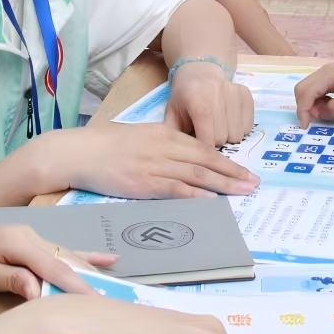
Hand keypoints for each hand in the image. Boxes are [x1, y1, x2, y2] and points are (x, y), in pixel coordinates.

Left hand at [0, 224, 113, 299]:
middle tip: (112, 301)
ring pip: (65, 256)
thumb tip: (39, 289)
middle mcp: (28, 235)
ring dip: (89, 271)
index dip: (75, 285)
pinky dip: (81, 257)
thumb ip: (9, 279)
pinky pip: (58, 253)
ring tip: (116, 284)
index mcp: (16, 241)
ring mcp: (29, 237)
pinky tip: (107, 259)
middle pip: (65, 259)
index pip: (53, 266)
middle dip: (89, 279)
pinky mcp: (26, 245)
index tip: (95, 303)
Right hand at [58, 124, 258, 199]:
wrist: (78, 152)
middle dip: (233, 173)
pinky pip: (175, 188)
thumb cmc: (105, 147)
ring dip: (223, 184)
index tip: (245, 171)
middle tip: (254, 183)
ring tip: (242, 192)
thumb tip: (184, 162)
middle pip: (206, 160)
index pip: (203, 148)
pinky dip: (196, 194)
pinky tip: (212, 200)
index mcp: (165, 134)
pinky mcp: (143, 182)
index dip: (227, 161)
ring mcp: (154, 164)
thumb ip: (163, 147)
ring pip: (196, 174)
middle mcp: (164, 146)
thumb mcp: (140, 138)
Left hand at [165, 62, 253, 146]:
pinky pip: (248, 126)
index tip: (198, 149)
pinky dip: (239, 129)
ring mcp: (234, 92)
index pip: (207, 139)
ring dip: (228, 137)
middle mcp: (218, 94)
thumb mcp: (171, 115)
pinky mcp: (246, 94)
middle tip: (206, 134)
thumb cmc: (183, 98)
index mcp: (197, 101)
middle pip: (222, 138)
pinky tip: (228, 121)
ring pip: (237, 134)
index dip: (202, 149)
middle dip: (214, 142)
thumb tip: (182, 162)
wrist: (199, 72)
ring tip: (217, 127)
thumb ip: (174, 138)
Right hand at [294, 59, 333, 121]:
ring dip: (310, 104)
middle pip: (302, 89)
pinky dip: (317, 101)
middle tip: (314, 122)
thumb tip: (317, 115)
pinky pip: (317, 90)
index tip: (306, 127)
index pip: (305, 93)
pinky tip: (329, 108)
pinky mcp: (332, 78)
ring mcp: (327, 74)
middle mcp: (323, 72)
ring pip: (308, 90)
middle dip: (304, 107)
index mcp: (328, 75)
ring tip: (324, 115)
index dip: (303, 111)